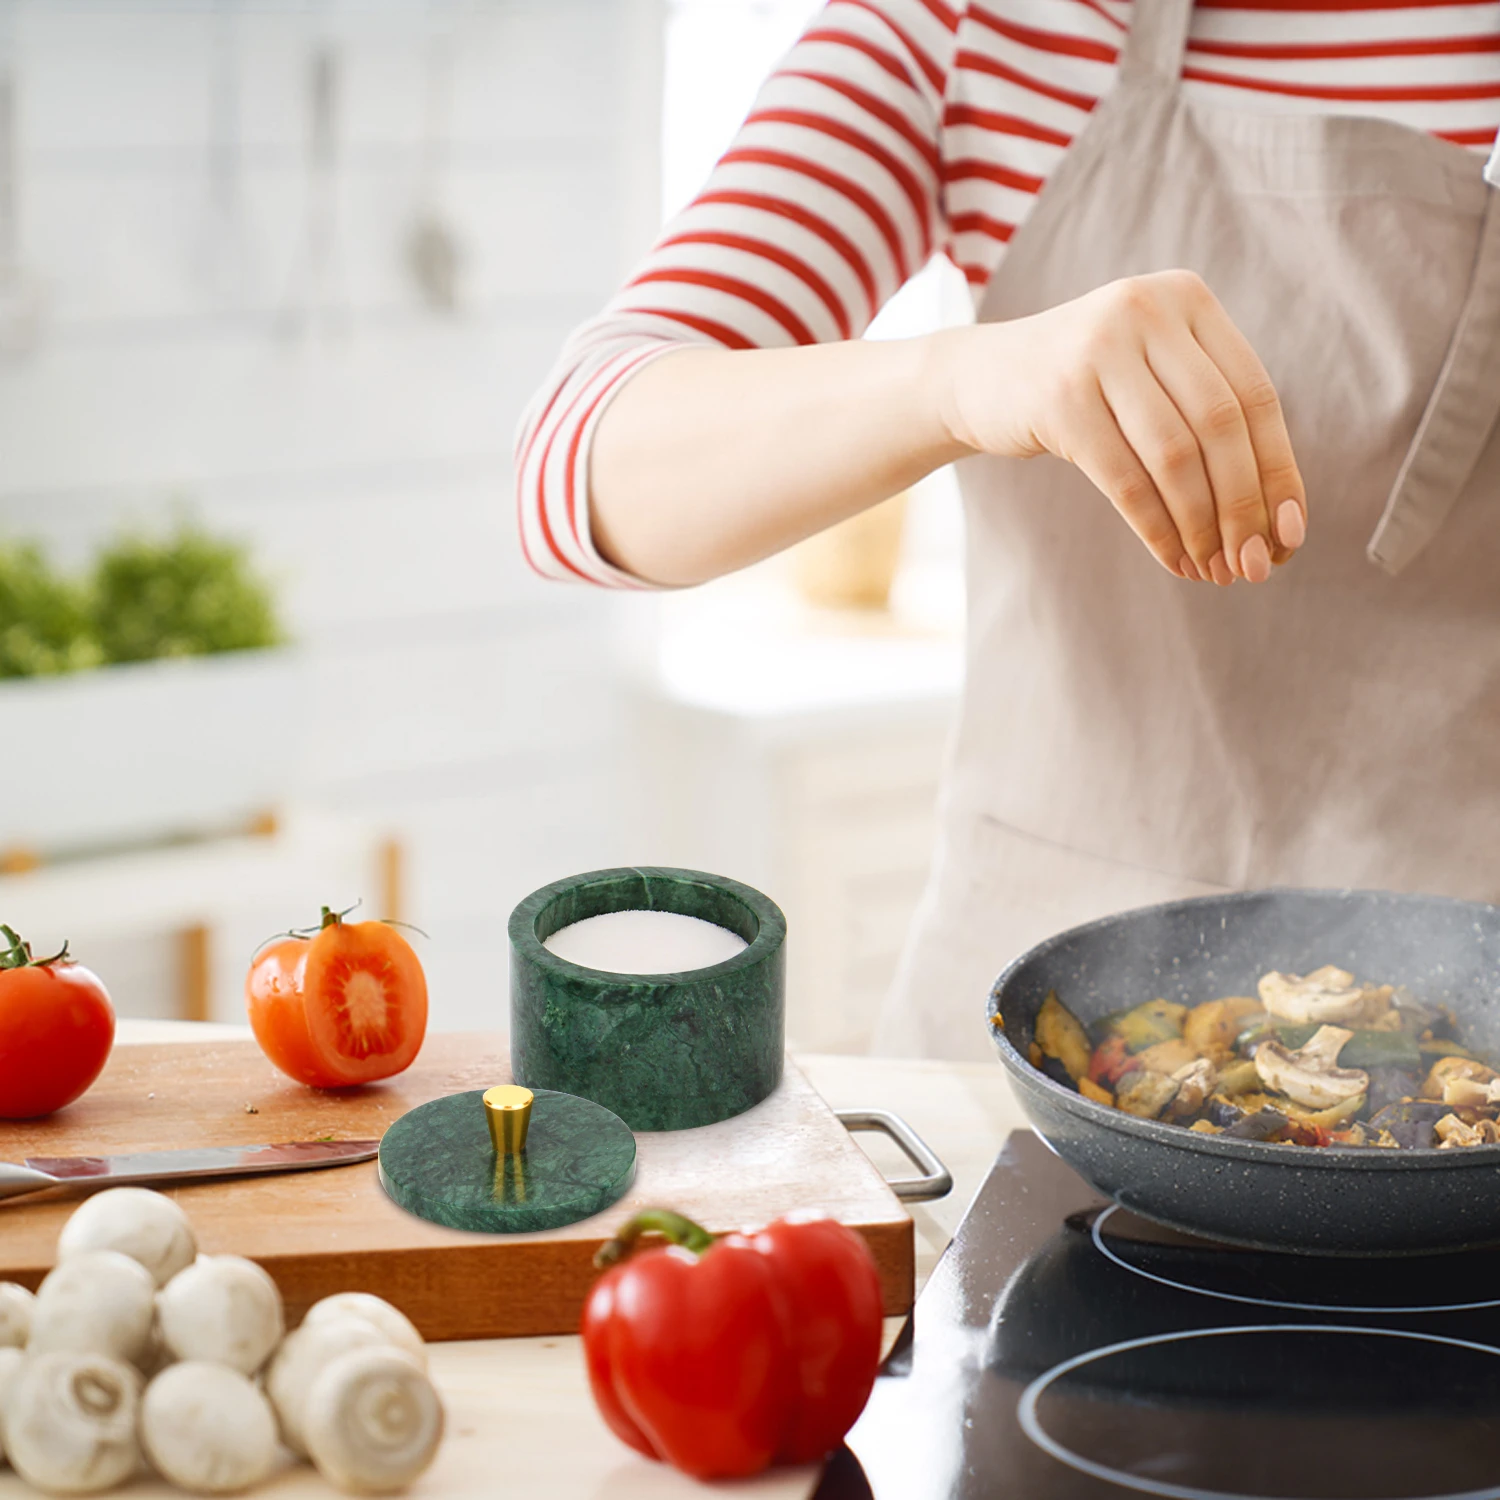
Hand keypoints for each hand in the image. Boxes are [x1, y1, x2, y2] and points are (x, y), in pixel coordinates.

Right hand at [933, 270, 1305, 582]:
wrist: (980, 378)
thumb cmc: (1085, 389)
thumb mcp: (1151, 376)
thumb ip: (1210, 415)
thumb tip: (1279, 519)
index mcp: (1188, 298)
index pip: (1255, 395)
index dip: (1278, 471)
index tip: (1290, 534)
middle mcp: (1147, 311)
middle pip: (1221, 426)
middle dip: (1243, 507)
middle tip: (1253, 566)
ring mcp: (1099, 350)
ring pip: (1175, 456)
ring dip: (1201, 525)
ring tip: (1213, 570)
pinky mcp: (1059, 399)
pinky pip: (1125, 479)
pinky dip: (1157, 529)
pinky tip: (1174, 559)